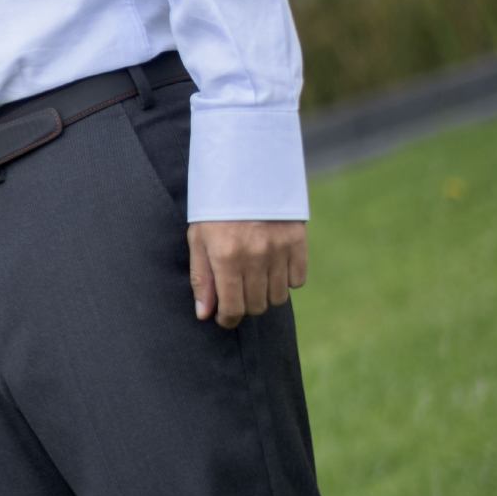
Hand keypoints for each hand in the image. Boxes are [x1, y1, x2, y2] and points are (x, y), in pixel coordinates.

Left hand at [188, 220, 307, 329]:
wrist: (246, 176)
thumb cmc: (215, 211)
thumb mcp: (198, 240)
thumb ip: (202, 279)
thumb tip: (204, 314)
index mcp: (226, 257)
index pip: (233, 307)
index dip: (228, 319)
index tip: (224, 319)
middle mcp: (255, 256)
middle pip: (257, 305)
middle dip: (244, 307)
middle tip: (237, 297)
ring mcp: (280, 250)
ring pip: (278, 297)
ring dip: (265, 296)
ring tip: (253, 282)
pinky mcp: (298, 243)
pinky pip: (298, 281)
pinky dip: (286, 281)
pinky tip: (272, 270)